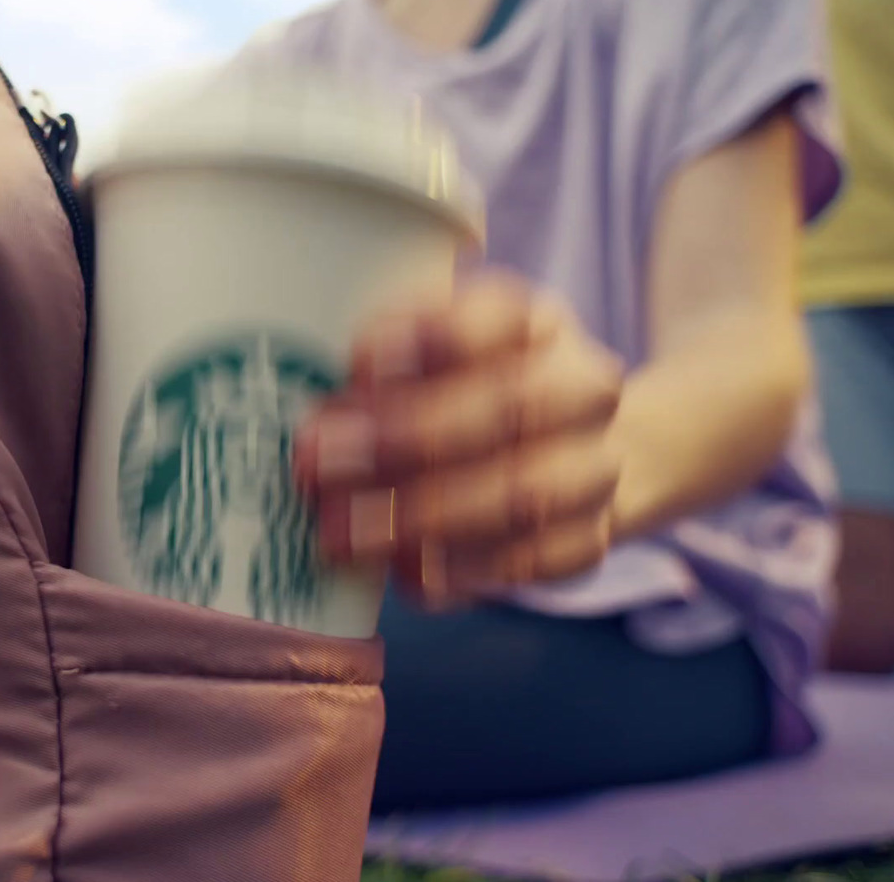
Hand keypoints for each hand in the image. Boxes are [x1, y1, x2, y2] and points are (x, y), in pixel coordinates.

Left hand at [294, 272, 623, 608]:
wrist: (579, 445)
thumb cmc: (469, 389)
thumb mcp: (435, 352)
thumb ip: (379, 367)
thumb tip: (297, 405)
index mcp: (537, 322)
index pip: (499, 317)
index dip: (432, 338)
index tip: (355, 361)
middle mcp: (582, 388)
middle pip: (508, 409)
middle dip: (405, 438)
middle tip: (314, 461)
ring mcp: (595, 467)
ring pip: (522, 494)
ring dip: (421, 516)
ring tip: (340, 533)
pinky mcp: (592, 539)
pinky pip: (533, 563)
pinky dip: (464, 572)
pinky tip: (405, 577)